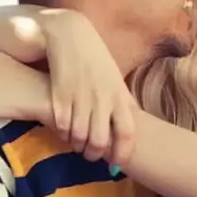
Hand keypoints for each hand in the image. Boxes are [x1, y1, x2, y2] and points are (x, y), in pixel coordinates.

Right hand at [35, 9, 135, 165]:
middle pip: (101, 139)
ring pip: (80, 136)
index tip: (117, 163)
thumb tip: (136, 116)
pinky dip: (62, 133)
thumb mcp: (113, 76)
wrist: (68, 33)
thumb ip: (122, 97)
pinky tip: (63, 131)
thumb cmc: (93, 57)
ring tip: (76, 145)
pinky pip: (62, 125)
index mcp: (119, 93)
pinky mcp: (60, 94)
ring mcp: (81, 96)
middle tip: (91, 156)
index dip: (123, 152)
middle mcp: (102, 97)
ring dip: (77, 145)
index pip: (128, 131)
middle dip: (95, 153)